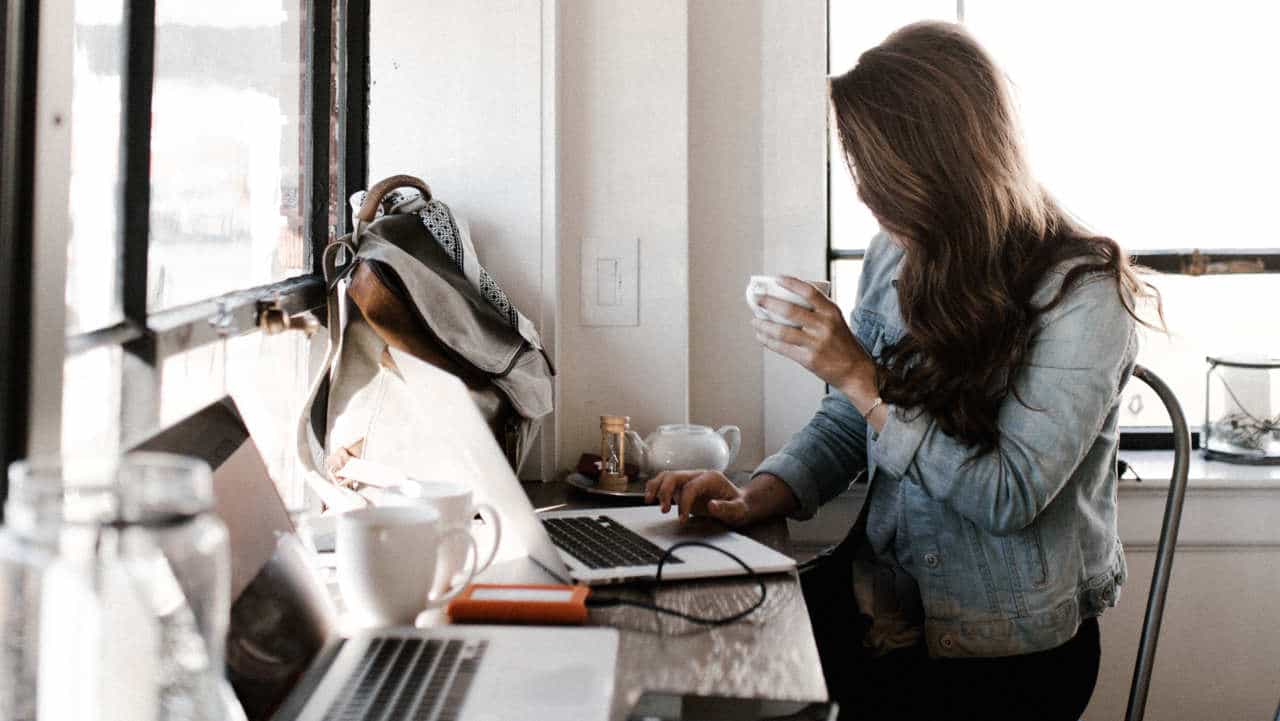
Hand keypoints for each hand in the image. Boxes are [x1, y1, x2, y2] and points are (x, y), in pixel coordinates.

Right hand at [644, 470, 750, 525]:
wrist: (740, 503)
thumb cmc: (739, 506)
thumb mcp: (739, 509)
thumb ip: (727, 508)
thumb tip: (712, 506)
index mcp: (711, 478)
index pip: (690, 487)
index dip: (684, 503)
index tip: (682, 519)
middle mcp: (698, 475)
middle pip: (674, 476)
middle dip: (665, 492)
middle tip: (663, 509)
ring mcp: (690, 479)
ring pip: (667, 476)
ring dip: (656, 487)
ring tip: (649, 500)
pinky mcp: (684, 486)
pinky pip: (666, 482)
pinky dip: (656, 488)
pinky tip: (651, 498)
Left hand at [752, 277, 876, 397]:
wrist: (855, 371)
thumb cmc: (842, 343)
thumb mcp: (836, 321)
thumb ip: (817, 311)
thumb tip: (786, 300)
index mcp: (831, 311)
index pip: (809, 291)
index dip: (791, 283)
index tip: (777, 278)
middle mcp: (824, 325)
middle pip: (790, 310)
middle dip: (769, 303)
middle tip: (757, 299)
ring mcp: (816, 343)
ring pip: (782, 331)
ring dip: (764, 325)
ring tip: (754, 321)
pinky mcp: (809, 359)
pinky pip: (782, 348)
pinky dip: (768, 341)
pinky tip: (761, 336)